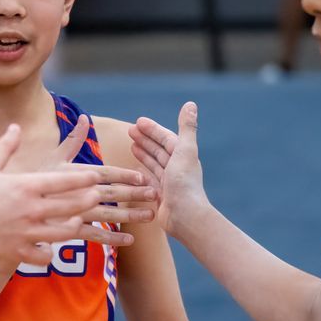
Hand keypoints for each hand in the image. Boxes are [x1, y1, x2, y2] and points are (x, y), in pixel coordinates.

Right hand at [0, 125, 152, 268]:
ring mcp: (29, 234)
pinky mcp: (21, 253)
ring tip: (110, 227)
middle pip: (75, 205)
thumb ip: (5, 147)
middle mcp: (34, 210)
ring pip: (68, 231)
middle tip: (117, 200)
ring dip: (91, 229)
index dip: (89, 178)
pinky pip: (43, 254)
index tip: (106, 177)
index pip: (66, 180)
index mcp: (28, 187)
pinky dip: (51, 252)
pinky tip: (59, 252)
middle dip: (100, 202)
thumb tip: (15, 128)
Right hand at [131, 102, 211, 238]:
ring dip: (143, 153)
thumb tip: (190, 103)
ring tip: (131, 144)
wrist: (185, 217)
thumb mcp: (185, 151)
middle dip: (146, 139)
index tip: (137, 122)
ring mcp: (169, 182)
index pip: (166, 138)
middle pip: (159, 149)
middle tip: (129, 131)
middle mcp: (177, 168)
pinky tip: (133, 168)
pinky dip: (142, 171)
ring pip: (154, 163)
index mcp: (183, 156)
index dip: (153, 129)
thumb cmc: (184, 183)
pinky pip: (150, 179)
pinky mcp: (161, 195)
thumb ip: (187, 127)